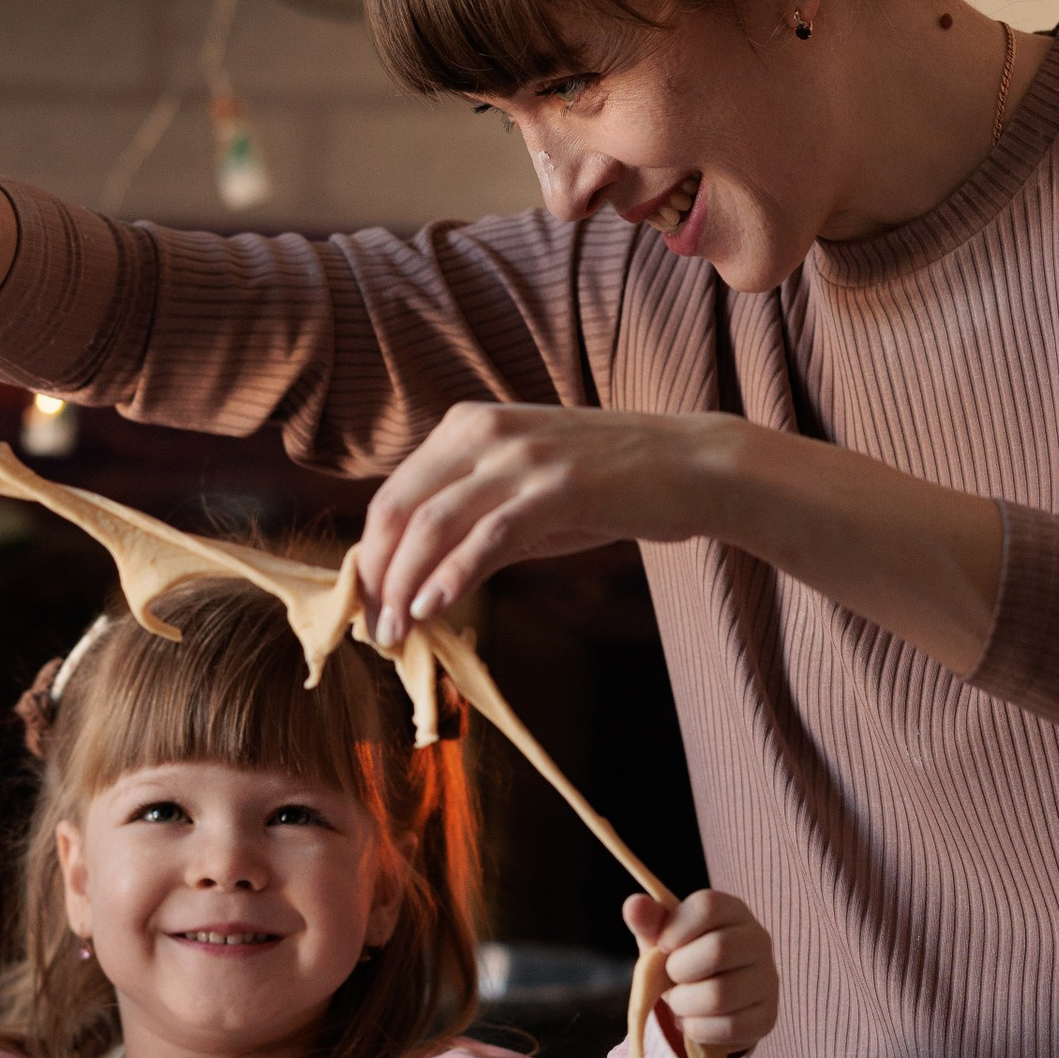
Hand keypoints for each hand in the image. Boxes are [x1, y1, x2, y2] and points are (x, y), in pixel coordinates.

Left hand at [357, 403, 734, 640]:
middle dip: (378, 576)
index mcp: (467, 425)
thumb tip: (416, 580)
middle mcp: (484, 431)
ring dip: (405, 585)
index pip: (392, 494)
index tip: (367, 606)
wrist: (691, 464)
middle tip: (375, 629)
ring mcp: (523, 456)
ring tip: (397, 632)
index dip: (371, 556)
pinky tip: (435, 608)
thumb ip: (472, 518)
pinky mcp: (559, 486)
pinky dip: (453, 574)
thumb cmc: (607, 484)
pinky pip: (490, 535)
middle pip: (399, 509)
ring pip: (435, 524)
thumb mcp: (525, 489)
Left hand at [623, 887, 776, 1057]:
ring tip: (679, 1002)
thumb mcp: (663, 937)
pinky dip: (697, 1029)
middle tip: (671, 978)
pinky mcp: (766, 1016)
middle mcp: (758, 940)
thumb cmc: (683, 959)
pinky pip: (728, 1027)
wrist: (706, 1001)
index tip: (662, 946)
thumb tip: (633, 905)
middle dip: (678, 970)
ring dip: (684, 1003)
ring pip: (720, 994)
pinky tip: (691, 1021)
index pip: (707, 907)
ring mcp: (767, 979)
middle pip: (717, 950)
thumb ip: (648, 921)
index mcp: (732, 911)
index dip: (674, 929)